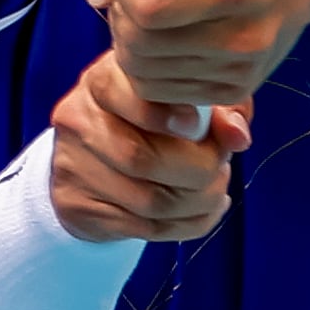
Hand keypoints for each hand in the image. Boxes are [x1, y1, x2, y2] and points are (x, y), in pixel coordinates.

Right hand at [47, 49, 250, 242]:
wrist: (94, 161)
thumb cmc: (153, 120)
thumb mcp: (184, 98)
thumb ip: (219, 107)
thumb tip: (237, 136)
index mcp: (102, 81)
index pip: (119, 91)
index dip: (162, 113)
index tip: (196, 124)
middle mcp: (78, 119)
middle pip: (141, 158)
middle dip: (200, 169)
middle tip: (221, 166)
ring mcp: (72, 166)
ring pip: (150, 201)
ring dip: (200, 201)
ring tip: (216, 189)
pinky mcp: (78, 207)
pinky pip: (146, 228)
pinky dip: (190, 224)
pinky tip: (203, 210)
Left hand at [84, 0, 309, 111]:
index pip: (148, 8)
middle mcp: (247, 34)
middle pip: (139, 44)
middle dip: (123, 10)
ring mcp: (243, 69)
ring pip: (141, 72)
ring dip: (131, 37)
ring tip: (157, 7)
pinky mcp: (235, 91)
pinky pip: (158, 90)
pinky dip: (147, 63)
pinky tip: (167, 33)